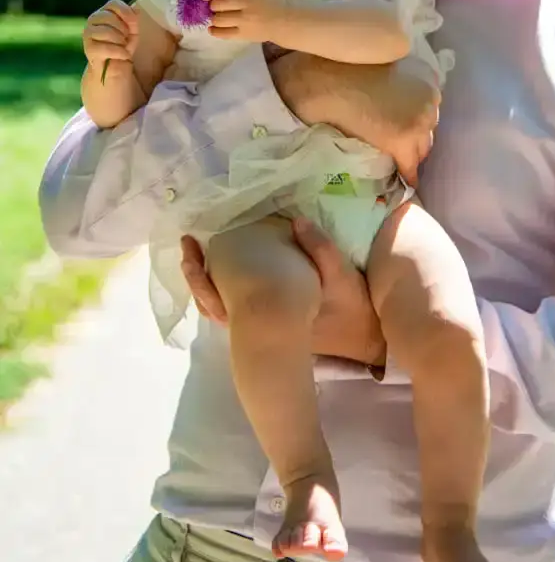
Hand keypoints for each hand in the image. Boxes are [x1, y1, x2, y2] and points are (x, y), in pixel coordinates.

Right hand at [83, 0, 138, 76]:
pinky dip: (120, 52)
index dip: (126, 12)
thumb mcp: (132, 31)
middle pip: (110, 17)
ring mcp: (88, 33)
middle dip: (123, 30)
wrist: (114, 67)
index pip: (113, 4)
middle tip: (125, 39)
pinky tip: (123, 55)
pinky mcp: (89, 49)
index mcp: (104, 12)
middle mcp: (93, 20)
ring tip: (122, 46)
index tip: (133, 23)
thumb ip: (133, 20)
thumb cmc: (122, 45)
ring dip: (121, 41)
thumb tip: (136, 10)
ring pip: (107, 32)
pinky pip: (107, 47)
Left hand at [180, 223, 385, 367]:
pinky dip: (217, 288)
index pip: (230, 290)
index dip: (208, 268)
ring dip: (203, 281)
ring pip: (219, 307)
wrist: (361, 341)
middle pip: (215, 300)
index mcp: (275, 306)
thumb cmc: (351, 309)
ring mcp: (260, 326)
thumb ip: (321, 248)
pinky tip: (216, 267)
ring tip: (192, 253)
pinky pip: (231, 308)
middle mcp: (261, 321)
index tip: (199, 241)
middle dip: (198, 272)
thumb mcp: (342, 276)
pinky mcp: (266, 324)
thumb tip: (296, 220)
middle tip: (186, 244)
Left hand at [206, 0, 284, 42]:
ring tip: (219, 17)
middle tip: (216, 8)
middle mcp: (246, 1)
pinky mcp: (245, 34)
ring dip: (214, 18)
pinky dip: (214, 30)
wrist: (284, 19)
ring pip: (218, 19)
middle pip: (217, 3)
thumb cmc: (265, 1)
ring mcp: (246, 19)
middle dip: (213, 6)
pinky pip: (222, 33)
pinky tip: (214, 28)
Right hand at [271, 53, 439, 185]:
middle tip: (402, 146)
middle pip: (428, 127)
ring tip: (399, 162)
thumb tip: (393, 103)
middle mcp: (429, 96)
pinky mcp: (403, 140)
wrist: (326, 80)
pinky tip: (404, 182)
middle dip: (416, 136)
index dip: (414, 118)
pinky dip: (407, 175)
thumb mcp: (381, 64)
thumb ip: (396, 82)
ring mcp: (420, 119)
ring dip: (411, 153)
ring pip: (422, 147)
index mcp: (425, 74)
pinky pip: (409, 166)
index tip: (406, 126)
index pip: (428, 106)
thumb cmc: (343, 68)